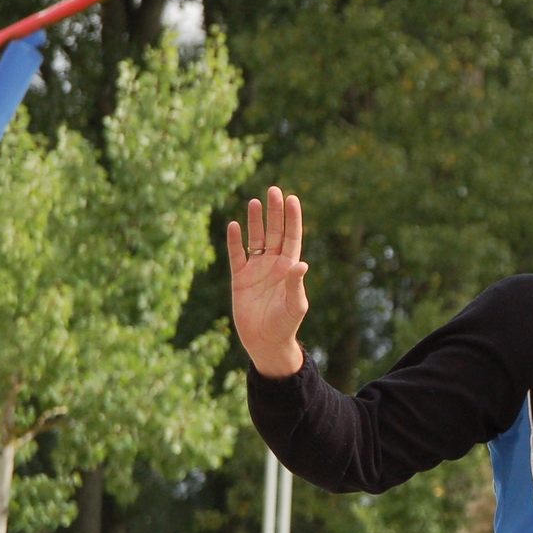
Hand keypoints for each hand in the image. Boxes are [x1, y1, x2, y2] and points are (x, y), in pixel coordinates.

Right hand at [227, 186, 308, 377]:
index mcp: (290, 268)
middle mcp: (273, 265)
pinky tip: (233, 225)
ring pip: (256, 239)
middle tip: (273, 190)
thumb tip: (299, 263)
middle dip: (274, 212)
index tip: (292, 199)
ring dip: (255, 221)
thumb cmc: (286, 324)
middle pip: (274, 232)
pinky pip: (236, 255)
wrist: (266, 342)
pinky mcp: (240, 278)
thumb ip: (295, 284)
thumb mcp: (295, 304)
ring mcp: (256, 270)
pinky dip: (234, 241)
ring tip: (255, 201)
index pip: (292, 237)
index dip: (292, 218)